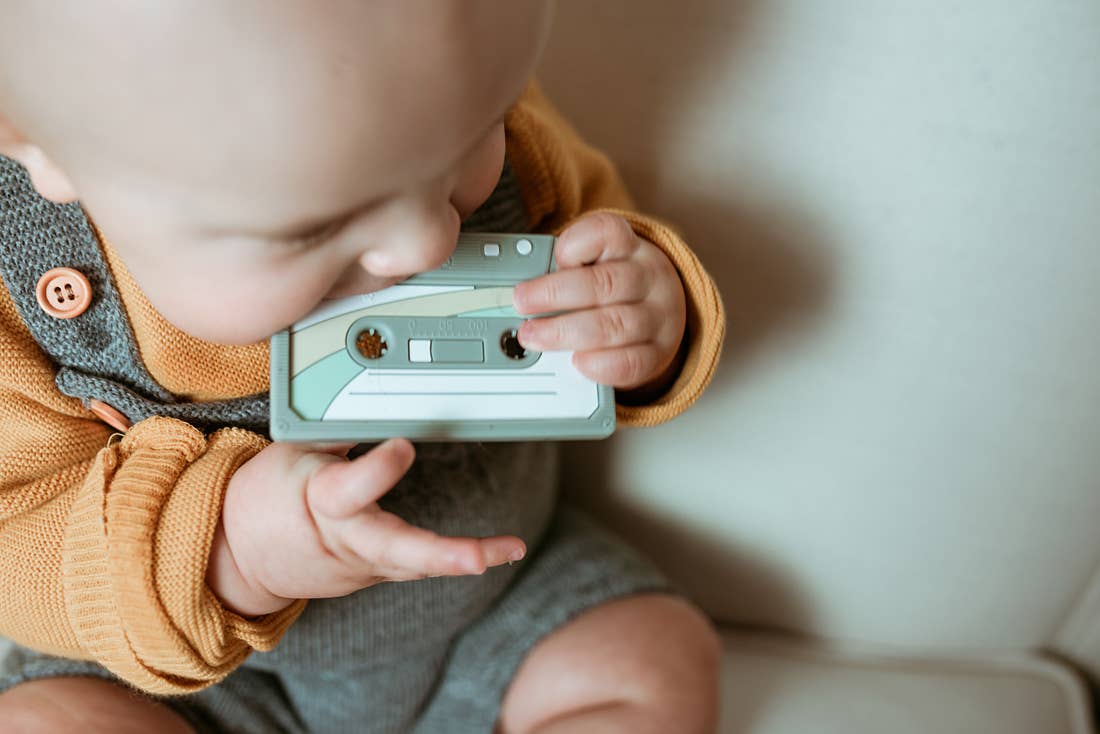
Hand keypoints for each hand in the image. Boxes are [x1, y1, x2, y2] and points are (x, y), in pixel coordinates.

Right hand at [207, 439, 525, 616]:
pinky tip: (494, 552)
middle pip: (394, 550)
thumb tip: (377, 394)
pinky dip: (455, 560)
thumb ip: (338, 427)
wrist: (243, 556)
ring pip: (414, 566)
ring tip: (510, 548)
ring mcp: (363, 563)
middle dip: (439, 554)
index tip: (404, 444)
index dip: (378, 469)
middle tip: (477, 558)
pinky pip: (417, 567)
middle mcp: (346, 539)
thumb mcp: (292, 451)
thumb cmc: (270, 495)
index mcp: (319, 501)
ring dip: (464, 558)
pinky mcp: (376, 572)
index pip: (350, 490)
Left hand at [513, 213, 686, 390]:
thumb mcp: (596, 265)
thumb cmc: (615, 288)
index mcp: (628, 247)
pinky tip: (577, 361)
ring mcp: (657, 316)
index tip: (553, 257)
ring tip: (535, 337)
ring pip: (614, 325)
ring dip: (566, 332)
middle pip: (604, 283)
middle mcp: (648, 278)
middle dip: (554, 294)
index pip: (607, 232)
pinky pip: (631, 362)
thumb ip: (562, 272)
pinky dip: (600, 364)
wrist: (661, 314)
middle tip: (521, 304)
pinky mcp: (659, 352)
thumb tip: (519, 294)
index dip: (576, 244)